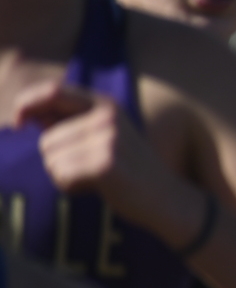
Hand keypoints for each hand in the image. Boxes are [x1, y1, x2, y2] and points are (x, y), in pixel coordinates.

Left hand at [15, 81, 182, 229]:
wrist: (164, 197)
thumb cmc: (126, 168)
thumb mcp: (101, 135)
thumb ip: (66, 121)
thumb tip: (27, 115)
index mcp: (106, 104)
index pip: (53, 90)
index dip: (27, 103)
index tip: (18, 122)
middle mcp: (108, 116)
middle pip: (47, 139)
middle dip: (56, 160)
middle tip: (87, 168)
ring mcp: (109, 138)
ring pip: (51, 159)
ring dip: (64, 175)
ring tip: (93, 177)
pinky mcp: (106, 164)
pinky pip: (62, 175)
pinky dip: (71, 186)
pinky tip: (96, 187)